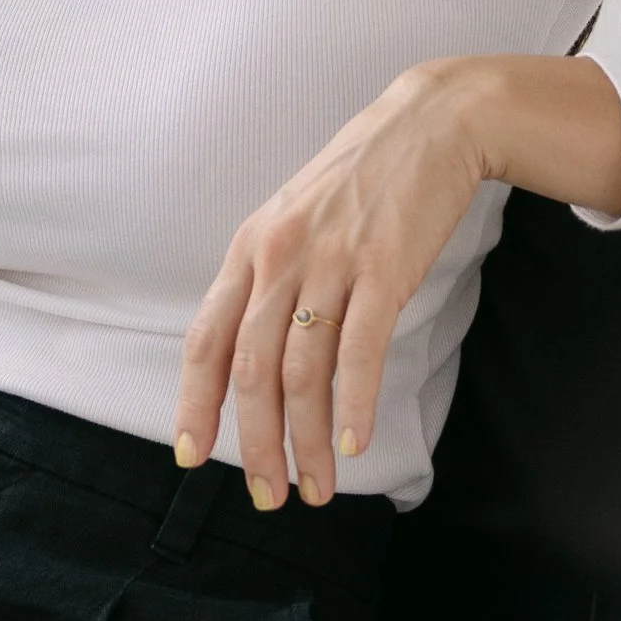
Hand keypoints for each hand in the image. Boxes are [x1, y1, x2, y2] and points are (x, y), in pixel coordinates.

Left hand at [173, 55, 620, 509]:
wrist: (429, 125)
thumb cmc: (361, 181)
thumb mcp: (294, 220)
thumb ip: (268, 280)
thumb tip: (250, 356)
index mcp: (249, 249)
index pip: (205, 340)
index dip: (194, 403)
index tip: (190, 456)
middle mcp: (278, 256)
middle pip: (252, 370)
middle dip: (256, 444)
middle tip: (269, 495)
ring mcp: (330, 261)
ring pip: (304, 372)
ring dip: (308, 441)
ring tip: (319, 487)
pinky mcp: (382, 268)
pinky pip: (359, 350)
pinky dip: (355, 404)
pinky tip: (356, 442)